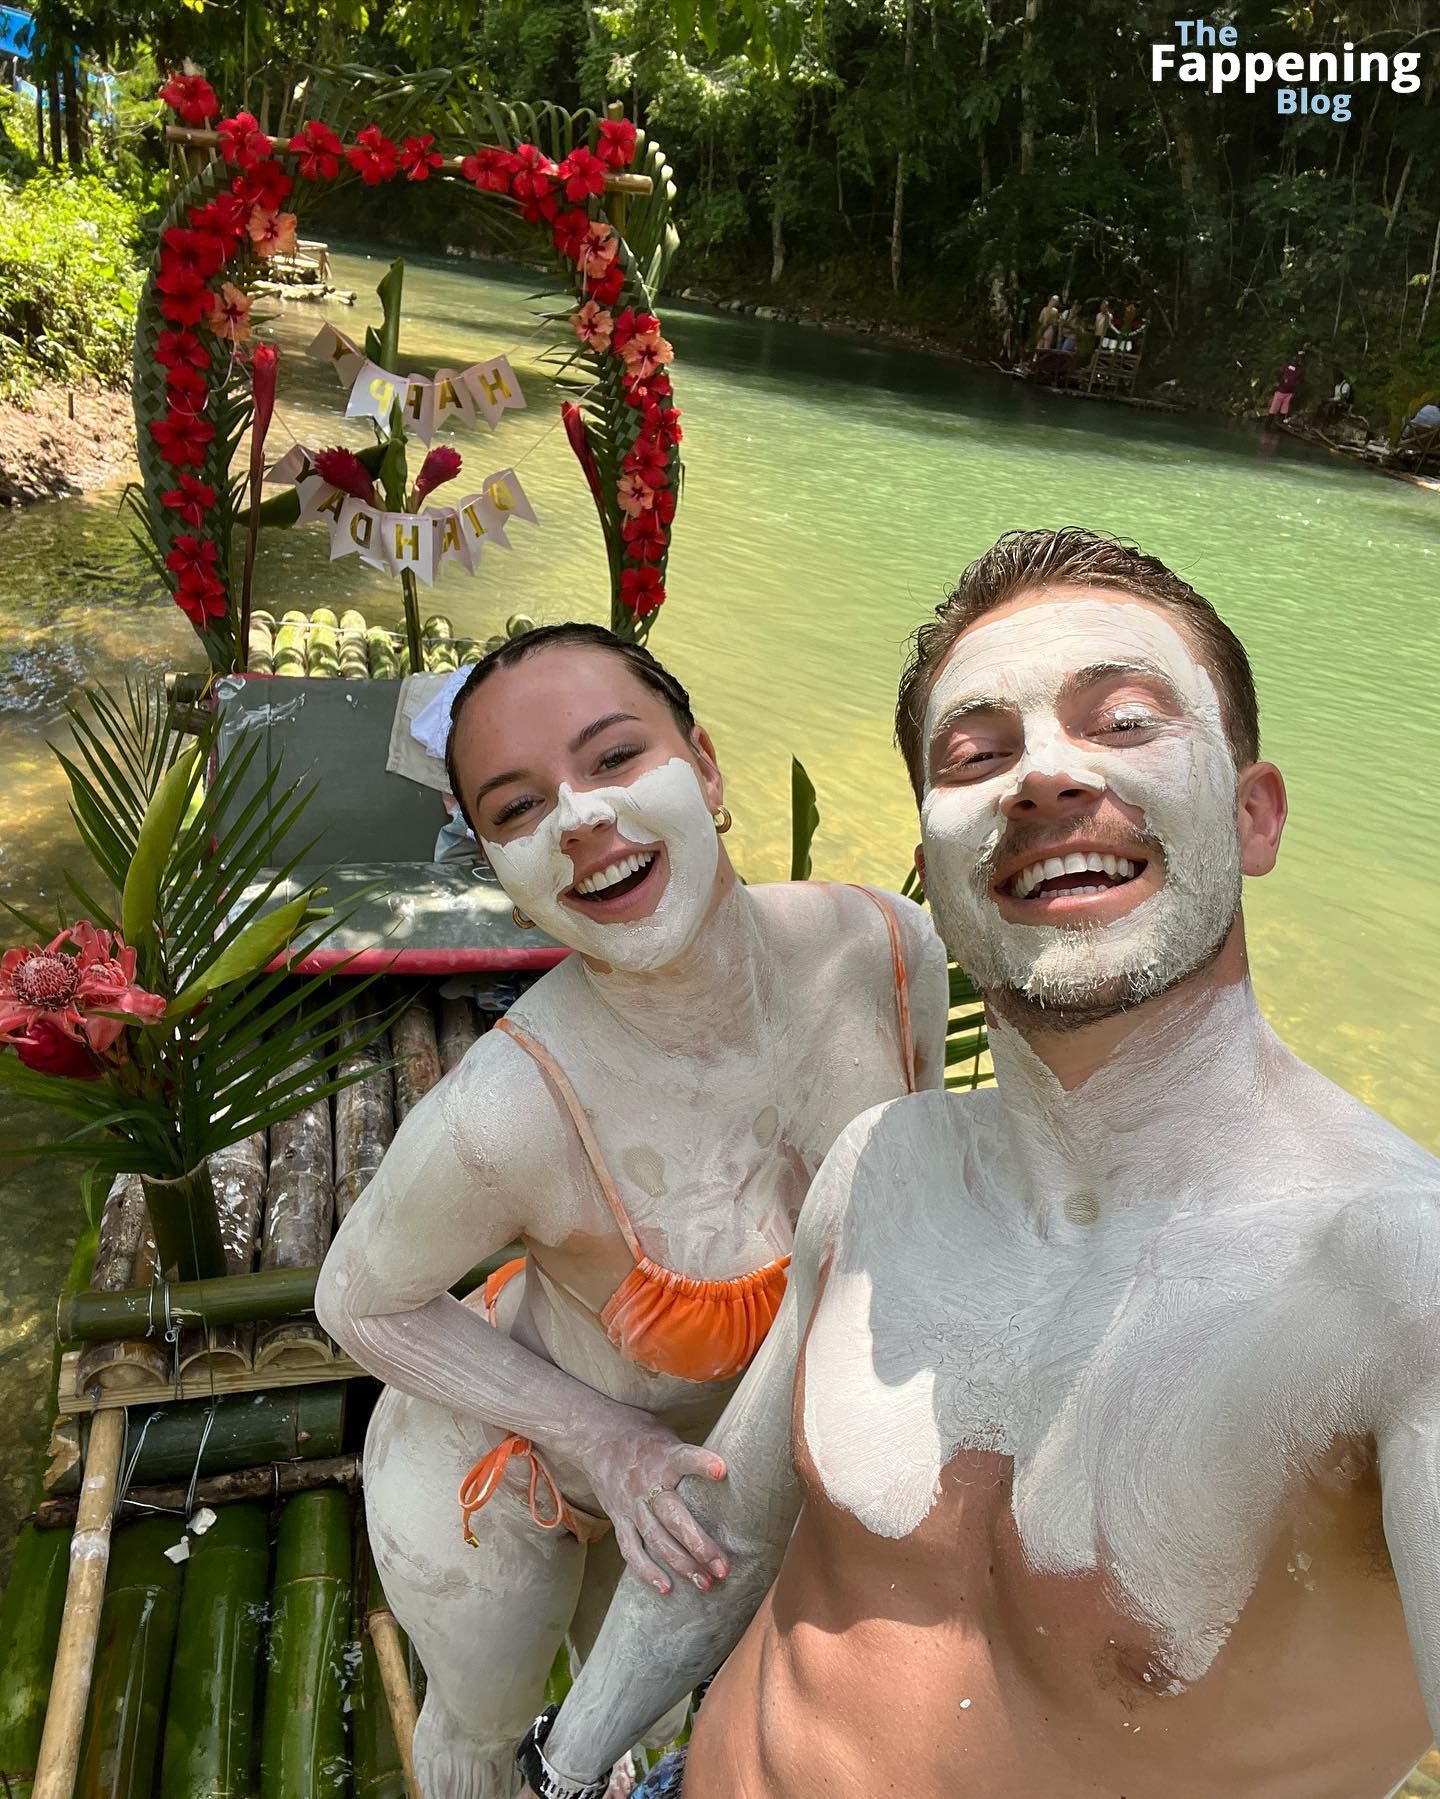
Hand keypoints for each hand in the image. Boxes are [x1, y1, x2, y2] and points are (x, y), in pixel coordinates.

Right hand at [575, 1415, 728, 1594]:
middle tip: (723, 1568)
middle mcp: (647, 1484)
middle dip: (699, 1544)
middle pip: (673, 1517)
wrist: (596, 1438)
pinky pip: (631, 1549)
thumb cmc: (644, 1438)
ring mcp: (631, 1505)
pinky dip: (647, 1571)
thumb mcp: (668, 1436)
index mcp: (663, 1457)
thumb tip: (728, 1475)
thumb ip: (690, 1458)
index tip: (722, 1471)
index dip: (702, 1464)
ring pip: (656, 1539)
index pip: (684, 1458)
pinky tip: (667, 1588)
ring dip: (682, 1564)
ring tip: (705, 1584)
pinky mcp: (619, 1518)